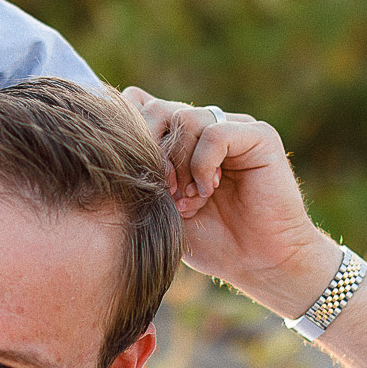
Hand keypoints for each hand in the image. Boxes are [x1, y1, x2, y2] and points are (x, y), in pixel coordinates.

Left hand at [121, 87, 336, 316]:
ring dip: (179, 164)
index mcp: (180, 139)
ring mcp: (233, 127)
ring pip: (186, 118)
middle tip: (163, 191)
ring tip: (188, 199)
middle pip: (157, 107)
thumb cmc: (209, 240)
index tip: (132, 174)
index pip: (140, 104)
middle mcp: (205, 126)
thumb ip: (140, 170)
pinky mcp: (259, 135)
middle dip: (151, 150)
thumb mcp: (161, 205)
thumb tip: (107, 139)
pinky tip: (208, 191)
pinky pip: (215, 132)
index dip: (130, 132)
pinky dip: (203, 165)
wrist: (257, 262)